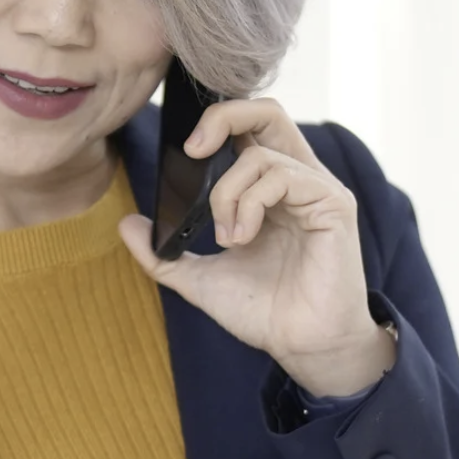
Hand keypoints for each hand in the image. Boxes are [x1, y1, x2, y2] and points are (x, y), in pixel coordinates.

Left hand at [117, 97, 389, 389]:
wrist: (301, 347)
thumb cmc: (263, 312)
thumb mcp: (199, 279)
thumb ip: (162, 253)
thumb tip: (126, 224)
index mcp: (270, 189)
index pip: (248, 128)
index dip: (216, 123)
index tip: (186, 153)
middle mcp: (297, 180)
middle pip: (267, 111)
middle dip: (223, 118)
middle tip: (193, 152)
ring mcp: (317, 190)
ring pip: (261, 153)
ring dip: (227, 194)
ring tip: (226, 238)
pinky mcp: (332, 204)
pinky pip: (282, 176)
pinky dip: (250, 203)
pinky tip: (243, 238)